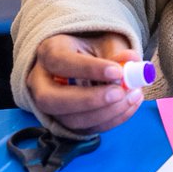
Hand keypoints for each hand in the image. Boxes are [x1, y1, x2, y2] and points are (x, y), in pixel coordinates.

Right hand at [26, 32, 142, 134]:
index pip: (59, 61)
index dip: (88, 69)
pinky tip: (130, 105)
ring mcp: (52, 106)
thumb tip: (131, 59)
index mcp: (49, 52)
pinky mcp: (66, 122)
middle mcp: (41, 81)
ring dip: (105, 113)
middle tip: (118, 93)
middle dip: (88, 100)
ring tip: (131, 96)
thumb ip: (117, 51)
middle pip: (50, 99)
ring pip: (69, 120)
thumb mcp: (106, 41)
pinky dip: (112, 120)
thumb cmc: (95, 50)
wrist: (89, 61)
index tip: (117, 72)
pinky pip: (86, 129)